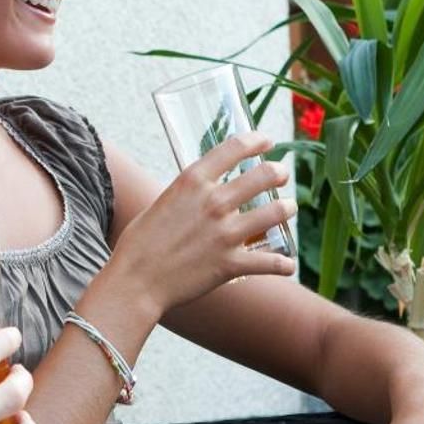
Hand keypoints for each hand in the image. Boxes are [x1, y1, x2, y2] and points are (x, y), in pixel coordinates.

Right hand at [110, 131, 296, 313]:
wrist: (135, 282)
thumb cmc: (140, 244)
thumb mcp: (162, 203)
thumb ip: (187, 194)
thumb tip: (201, 192)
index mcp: (192, 181)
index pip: (234, 147)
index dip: (256, 140)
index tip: (267, 141)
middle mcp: (213, 202)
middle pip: (264, 175)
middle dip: (278, 171)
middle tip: (282, 174)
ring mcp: (225, 233)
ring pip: (276, 212)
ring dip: (287, 208)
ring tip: (289, 208)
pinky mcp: (231, 263)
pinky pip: (272, 262)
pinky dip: (283, 264)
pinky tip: (287, 264)